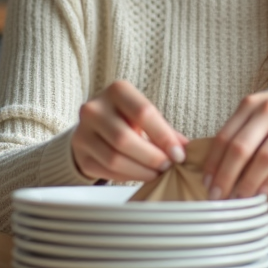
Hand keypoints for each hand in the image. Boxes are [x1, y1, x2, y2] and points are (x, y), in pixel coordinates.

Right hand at [71, 80, 188, 181]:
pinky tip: (139, 174)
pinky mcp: (80, 153)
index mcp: (117, 91)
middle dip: (151, 157)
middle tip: (167, 167)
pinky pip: (105, 170)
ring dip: (140, 170)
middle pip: (125, 139)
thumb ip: (165, 131)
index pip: (143, 113)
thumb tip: (187, 150)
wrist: (93, 127)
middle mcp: (95, 108)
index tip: (179, 155)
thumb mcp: (144, 116)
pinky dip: (127, 176)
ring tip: (156, 173)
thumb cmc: (127, 119)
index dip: (163, 137)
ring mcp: (83, 131)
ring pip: (114, 158)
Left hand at [202, 86, 267, 199]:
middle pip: (241, 148)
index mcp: (249, 105)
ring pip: (265, 158)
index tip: (207, 184)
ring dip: (249, 182)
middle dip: (226, 176)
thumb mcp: (255, 114)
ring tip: (240, 198)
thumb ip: (237, 135)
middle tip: (219, 197)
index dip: (213, 163)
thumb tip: (214, 172)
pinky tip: (262, 192)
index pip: (224, 137)